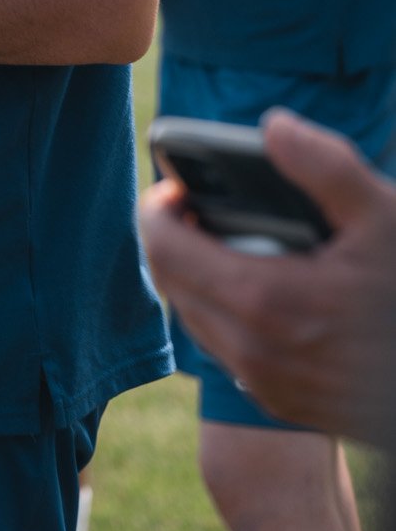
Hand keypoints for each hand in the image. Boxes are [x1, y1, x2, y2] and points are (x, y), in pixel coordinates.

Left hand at [140, 108, 395, 444]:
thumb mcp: (383, 218)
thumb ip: (326, 166)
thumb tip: (274, 126)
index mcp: (265, 301)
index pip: (164, 250)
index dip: (157, 209)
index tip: (176, 188)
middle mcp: (254, 352)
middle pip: (171, 284)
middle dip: (171, 239)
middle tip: (195, 208)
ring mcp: (267, 384)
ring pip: (194, 320)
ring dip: (194, 277)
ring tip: (220, 240)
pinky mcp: (283, 403)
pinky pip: (226, 351)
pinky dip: (221, 313)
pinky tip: (253, 287)